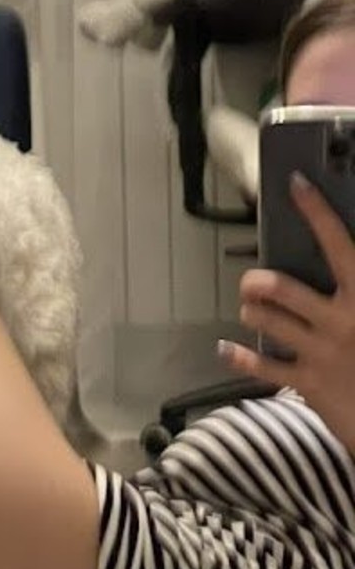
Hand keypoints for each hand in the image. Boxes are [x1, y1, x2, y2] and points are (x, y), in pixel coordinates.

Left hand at [220, 174, 354, 454]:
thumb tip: (343, 262)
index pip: (340, 244)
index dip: (317, 212)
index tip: (296, 185)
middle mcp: (342, 320)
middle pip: (283, 289)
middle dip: (258, 282)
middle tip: (252, 282)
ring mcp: (322, 353)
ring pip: (267, 321)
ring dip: (253, 313)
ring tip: (251, 310)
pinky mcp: (308, 383)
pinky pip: (262, 366)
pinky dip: (239, 356)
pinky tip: (226, 348)